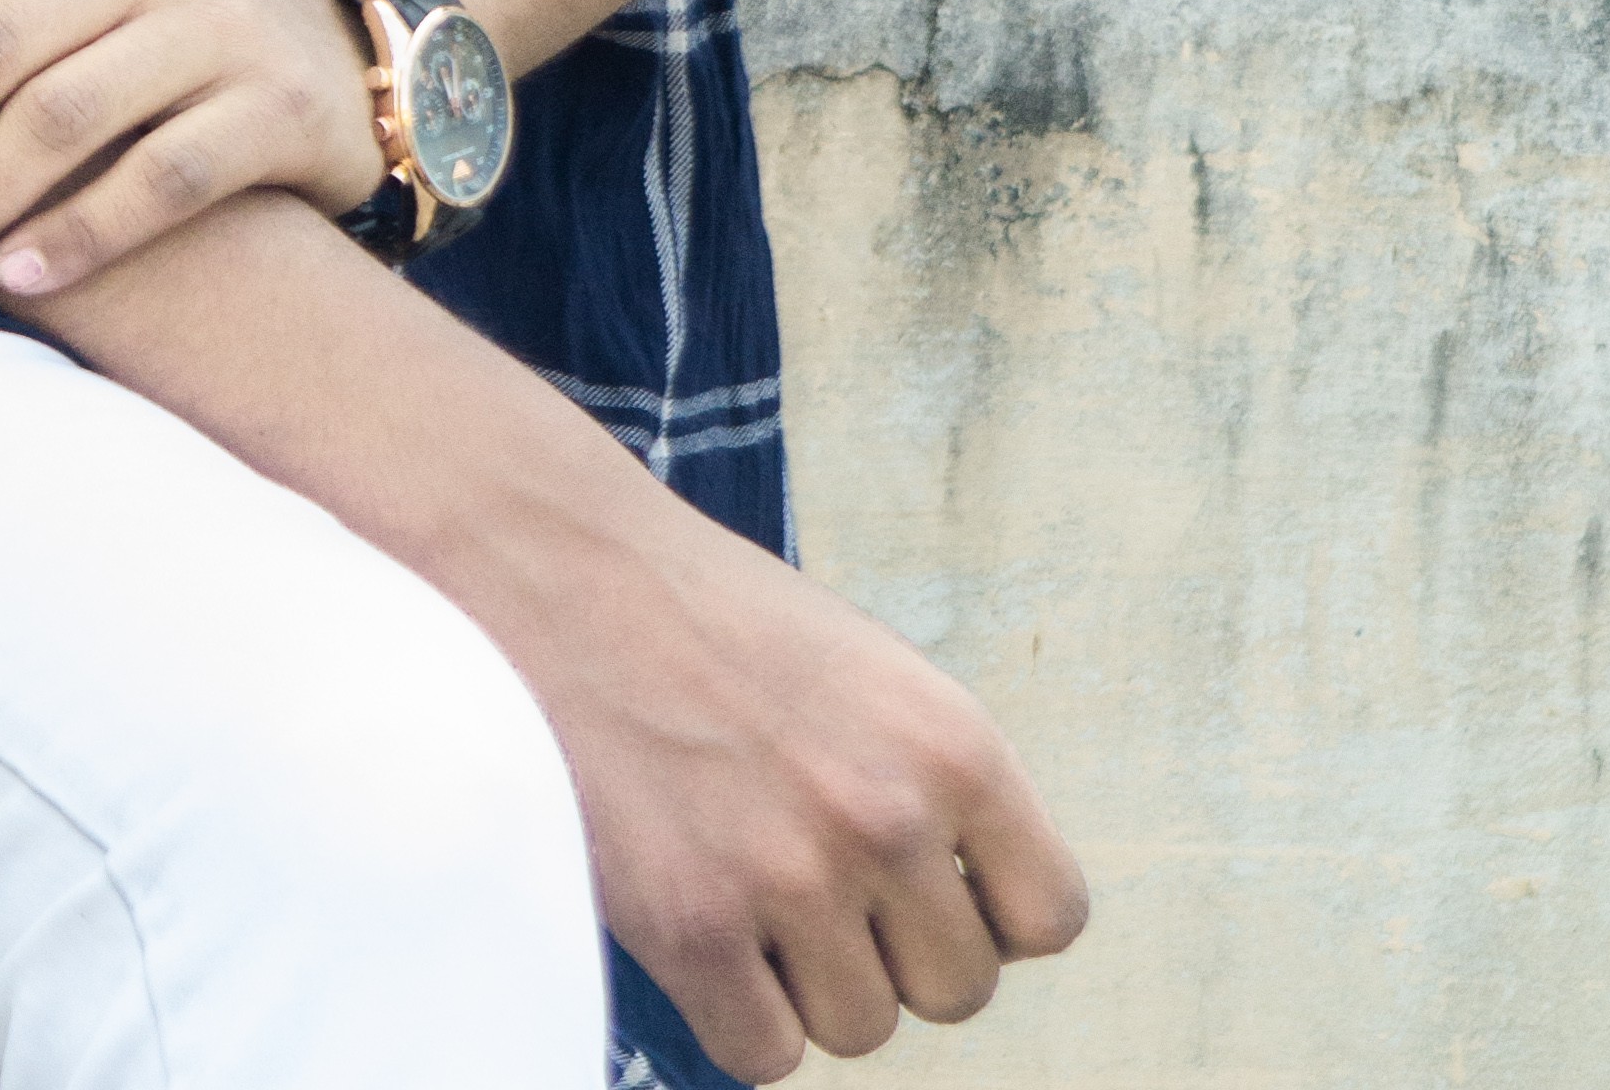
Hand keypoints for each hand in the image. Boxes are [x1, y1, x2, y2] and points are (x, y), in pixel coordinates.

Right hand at [492, 462, 1087, 1076]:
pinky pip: (765, 1055)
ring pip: (860, 1030)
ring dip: (810, 983)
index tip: (931, 886)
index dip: (990, 914)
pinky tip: (701, 922)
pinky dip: (735, 1013)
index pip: (1049, 916)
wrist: (559, 568)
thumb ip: (931, 783)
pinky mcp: (694, 929)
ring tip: (748, 879)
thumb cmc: (713, 620)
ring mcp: (790, 877)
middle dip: (895, 954)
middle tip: (821, 881)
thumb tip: (975, 917)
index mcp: (952, 742)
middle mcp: (888, 816)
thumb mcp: (867, 671)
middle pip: (957, 993)